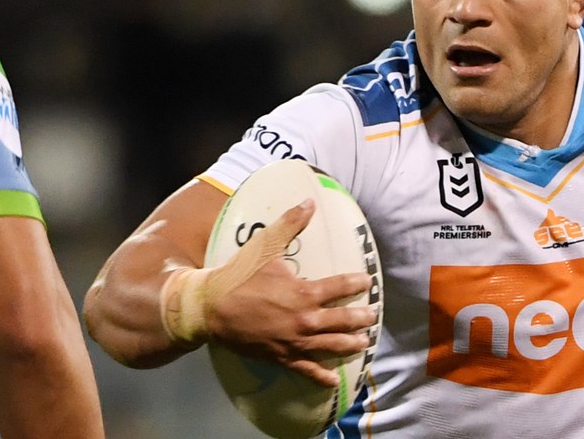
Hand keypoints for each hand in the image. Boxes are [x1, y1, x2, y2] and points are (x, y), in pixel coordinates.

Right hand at [201, 201, 377, 386]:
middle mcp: (305, 319)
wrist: (211, 308)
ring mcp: (294, 341)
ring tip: (364, 343)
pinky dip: (322, 377)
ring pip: (331, 346)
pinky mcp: (282, 357)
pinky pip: (307, 370)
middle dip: (361, 319)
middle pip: (343, 321)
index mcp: (303, 292)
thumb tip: (309, 202)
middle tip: (372, 316)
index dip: (356, 284)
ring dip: (350, 344)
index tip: (367, 282)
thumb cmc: (239, 276)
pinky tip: (334, 381)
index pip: (339, 287)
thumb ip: (290, 224)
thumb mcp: (265, 246)